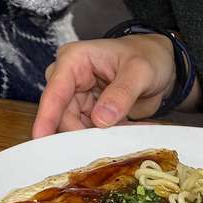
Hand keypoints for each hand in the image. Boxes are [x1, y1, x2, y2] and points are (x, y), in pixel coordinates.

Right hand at [32, 34, 174, 137]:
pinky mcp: (88, 111)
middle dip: (79, 133)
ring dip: (95, 137)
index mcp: (74, 60)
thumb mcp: (140, 71)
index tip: (40, 138)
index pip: (55, 91)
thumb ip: (121, 94)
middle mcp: (70, 78)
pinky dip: (105, 137)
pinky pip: (89, 131)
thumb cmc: (148, 56)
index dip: (46, 116)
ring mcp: (78, 96)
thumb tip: (100, 119)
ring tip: (120, 136)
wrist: (162, 64)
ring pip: (75, 127)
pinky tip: (123, 134)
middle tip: (102, 146)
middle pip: (62, 115)